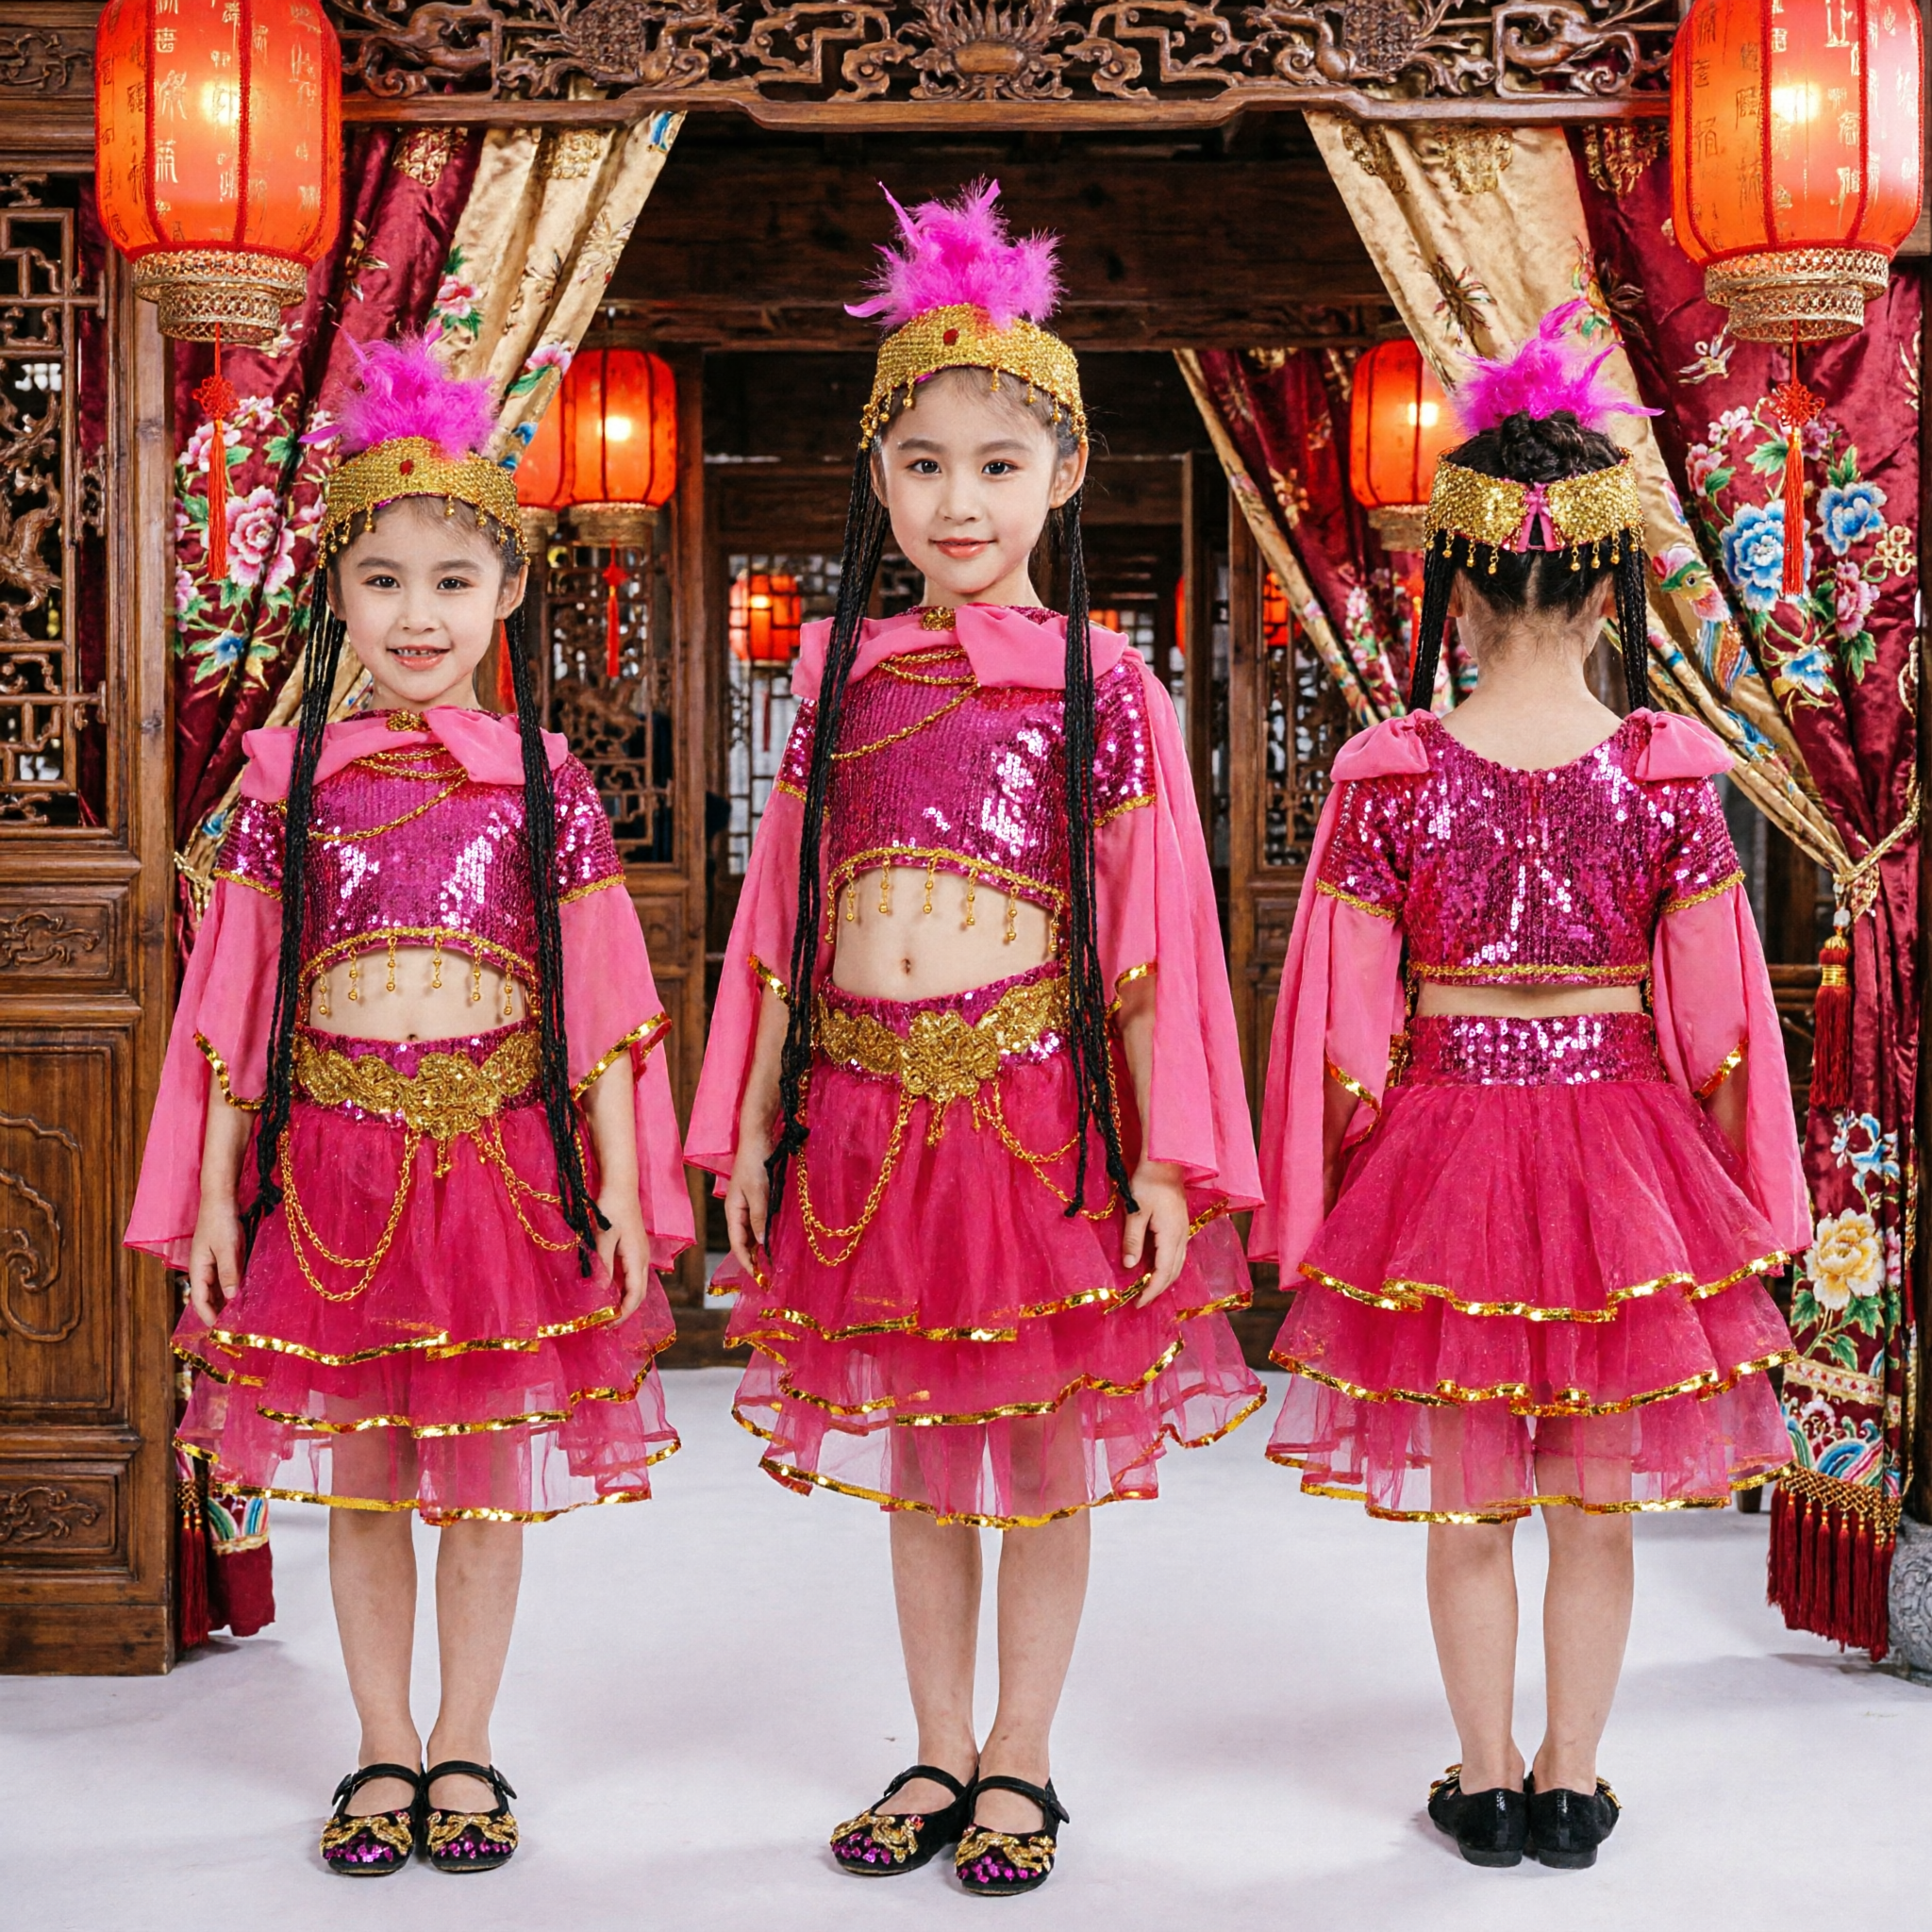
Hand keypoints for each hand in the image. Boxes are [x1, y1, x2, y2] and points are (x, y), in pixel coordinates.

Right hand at [187, 1196, 242, 1326]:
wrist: (221, 1199)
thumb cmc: (221, 1222)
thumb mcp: (227, 1248)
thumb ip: (228, 1272)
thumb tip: (230, 1298)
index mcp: (197, 1269)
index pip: (199, 1300)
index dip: (208, 1316)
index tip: (219, 1330)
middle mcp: (202, 1269)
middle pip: (208, 1297)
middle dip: (218, 1312)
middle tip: (233, 1327)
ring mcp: (211, 1263)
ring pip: (217, 1289)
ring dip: (225, 1302)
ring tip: (239, 1316)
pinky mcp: (221, 1257)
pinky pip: (225, 1278)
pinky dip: (232, 1288)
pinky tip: (243, 1295)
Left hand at [595, 1191, 653, 1321]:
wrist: (621, 1186)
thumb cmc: (610, 1209)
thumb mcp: (602, 1237)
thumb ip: (603, 1265)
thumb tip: (601, 1292)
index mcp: (637, 1259)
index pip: (635, 1295)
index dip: (623, 1313)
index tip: (608, 1325)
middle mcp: (642, 1259)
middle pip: (639, 1294)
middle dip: (625, 1311)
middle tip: (606, 1324)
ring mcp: (639, 1254)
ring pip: (636, 1285)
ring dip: (624, 1300)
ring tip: (606, 1311)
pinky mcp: (634, 1249)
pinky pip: (631, 1275)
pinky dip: (622, 1288)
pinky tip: (608, 1290)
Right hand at [725, 1127, 772, 1280]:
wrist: (758, 1138)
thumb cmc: (755, 1163)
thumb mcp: (757, 1192)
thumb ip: (759, 1218)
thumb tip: (761, 1244)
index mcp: (732, 1211)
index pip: (737, 1244)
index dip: (746, 1261)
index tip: (757, 1277)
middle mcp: (739, 1211)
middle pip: (744, 1241)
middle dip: (754, 1258)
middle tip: (770, 1275)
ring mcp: (749, 1205)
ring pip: (754, 1233)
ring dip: (762, 1247)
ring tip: (775, 1262)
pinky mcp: (759, 1199)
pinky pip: (762, 1222)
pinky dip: (768, 1232)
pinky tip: (779, 1239)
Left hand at [1123, 1160, 1189, 1307]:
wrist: (1165, 1162)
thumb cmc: (1147, 1183)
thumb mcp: (1135, 1211)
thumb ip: (1133, 1239)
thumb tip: (1131, 1266)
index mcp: (1171, 1236)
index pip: (1163, 1273)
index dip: (1151, 1291)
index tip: (1138, 1304)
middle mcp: (1182, 1237)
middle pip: (1174, 1272)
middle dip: (1158, 1289)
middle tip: (1141, 1300)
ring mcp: (1184, 1231)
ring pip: (1178, 1264)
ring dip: (1165, 1279)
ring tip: (1148, 1288)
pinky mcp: (1181, 1225)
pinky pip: (1178, 1254)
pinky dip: (1168, 1267)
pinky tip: (1157, 1267)